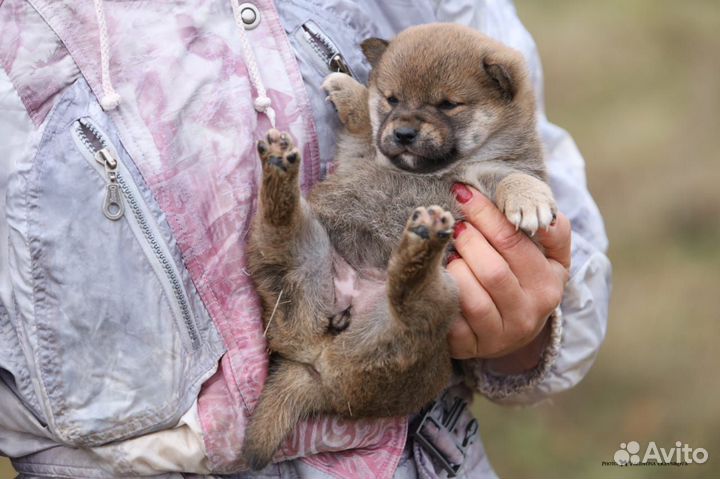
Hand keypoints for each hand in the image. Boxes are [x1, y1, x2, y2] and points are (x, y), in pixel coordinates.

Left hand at [447, 184, 570, 373]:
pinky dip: (444, 296)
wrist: (510, 328)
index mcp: (550, 282)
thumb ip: (550, 228)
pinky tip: (442, 281)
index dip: (485, 214)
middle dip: (467, 241)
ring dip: (455, 269)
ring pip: (472, 297)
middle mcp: (530, 312)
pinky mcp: (472, 347)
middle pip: (492, 270)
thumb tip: (543, 211)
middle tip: (454, 227)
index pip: (514, 240)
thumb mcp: (547, 254)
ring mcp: (501, 334)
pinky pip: (452, 321)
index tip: (463, 193)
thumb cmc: (524, 277)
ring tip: (451, 256)